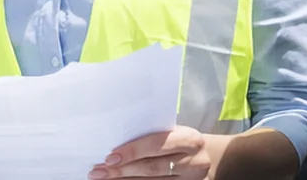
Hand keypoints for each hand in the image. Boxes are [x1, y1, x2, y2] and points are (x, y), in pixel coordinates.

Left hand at [88, 126, 224, 178]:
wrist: (208, 157)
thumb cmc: (180, 141)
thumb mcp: (173, 132)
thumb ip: (151, 134)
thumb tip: (114, 141)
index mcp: (190, 139)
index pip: (156, 144)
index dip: (132, 151)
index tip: (109, 158)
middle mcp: (195, 161)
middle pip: (152, 168)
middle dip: (122, 171)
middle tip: (99, 172)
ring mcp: (192, 179)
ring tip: (104, 179)